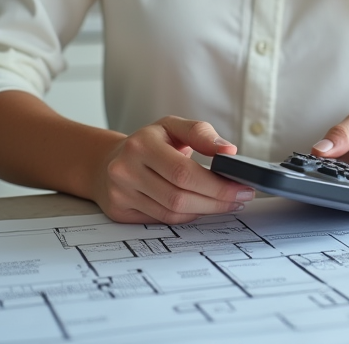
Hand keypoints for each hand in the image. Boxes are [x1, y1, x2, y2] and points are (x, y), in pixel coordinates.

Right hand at [92, 116, 255, 223]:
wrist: (107, 161)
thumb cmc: (148, 142)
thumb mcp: (172, 126)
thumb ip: (200, 133)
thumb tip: (228, 150)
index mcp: (141, 144)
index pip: (184, 172)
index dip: (216, 184)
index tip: (241, 186)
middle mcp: (126, 169)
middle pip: (179, 197)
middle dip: (216, 200)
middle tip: (240, 197)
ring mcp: (120, 193)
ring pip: (172, 213)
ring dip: (205, 210)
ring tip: (225, 203)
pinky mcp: (120, 211)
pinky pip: (162, 220)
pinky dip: (187, 216)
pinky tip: (201, 207)